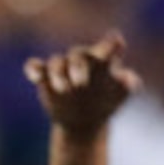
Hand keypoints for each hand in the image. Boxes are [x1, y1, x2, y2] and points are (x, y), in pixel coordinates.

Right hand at [25, 35, 142, 138]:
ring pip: (57, 62)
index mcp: (102, 60)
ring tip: (63, 90)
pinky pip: (36, 67)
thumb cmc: (106, 102)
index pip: (107, 48)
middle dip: (78, 66)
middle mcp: (81, 60)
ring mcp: (63, 67)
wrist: (85, 121)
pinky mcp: (45, 77)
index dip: (111, 45)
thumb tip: (130, 80)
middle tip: (81, 83)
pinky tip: (35, 77)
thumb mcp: (120, 96)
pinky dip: (33, 69)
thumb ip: (128, 85)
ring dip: (58, 74)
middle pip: (78, 54)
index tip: (117, 43)